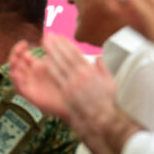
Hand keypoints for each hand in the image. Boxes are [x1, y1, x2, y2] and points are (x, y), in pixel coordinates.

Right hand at [9, 40, 69, 120]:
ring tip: (15, 59)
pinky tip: (18, 74)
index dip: (20, 48)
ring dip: (13, 66)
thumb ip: (54, 51)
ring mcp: (29, 84)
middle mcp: (30, 74)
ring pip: (14, 73)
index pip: (22, 55)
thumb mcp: (60, 62)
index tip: (24, 43)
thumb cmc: (69, 81)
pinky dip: (16, 80)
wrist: (74, 100)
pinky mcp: (29, 95)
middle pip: (15, 62)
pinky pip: (19, 87)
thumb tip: (51, 34)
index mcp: (36, 66)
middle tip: (20, 49)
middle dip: (15, 54)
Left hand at [43, 33, 137, 153]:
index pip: (76, 52)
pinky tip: (44, 61)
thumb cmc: (107, 103)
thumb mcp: (110, 82)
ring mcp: (73, 83)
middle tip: (47, 35)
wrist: (102, 118)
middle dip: (56, 44)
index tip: (59, 36)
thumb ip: (103, 68)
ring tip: (43, 43)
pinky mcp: (67, 92)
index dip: (66, 43)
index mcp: (90, 71)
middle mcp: (81, 74)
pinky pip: (57, 77)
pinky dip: (50, 67)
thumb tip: (98, 58)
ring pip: (59, 63)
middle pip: (65, 55)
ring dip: (51, 52)